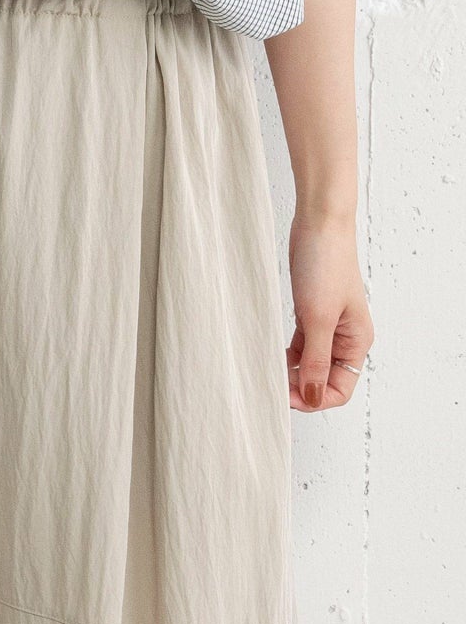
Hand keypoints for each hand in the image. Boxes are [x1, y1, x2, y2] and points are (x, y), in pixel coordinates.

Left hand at [286, 214, 373, 411]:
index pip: (340, 389)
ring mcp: (327, 326)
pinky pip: (298, 346)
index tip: (285, 396)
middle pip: (323, 380)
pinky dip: (285, 355)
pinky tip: (269, 357)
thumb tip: (313, 397)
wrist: (319, 224)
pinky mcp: (310, 314)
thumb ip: (315, 361)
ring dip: (290, 372)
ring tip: (266, 372)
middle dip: (299, 387)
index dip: (314, 398)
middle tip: (270, 385)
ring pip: (308, 364)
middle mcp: (345, 338)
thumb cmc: (325, 264)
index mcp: (357, 342)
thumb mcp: (318, 319)